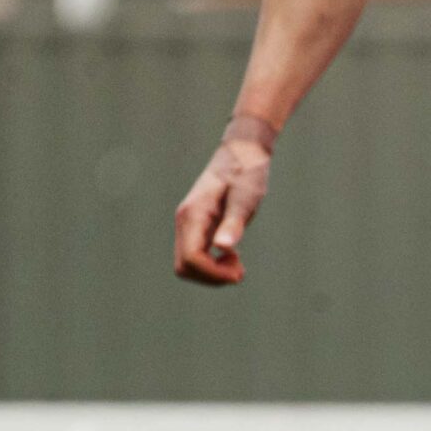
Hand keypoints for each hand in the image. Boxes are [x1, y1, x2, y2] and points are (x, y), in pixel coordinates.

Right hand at [173, 134, 274, 284]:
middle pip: (184, 267)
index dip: (214, 273)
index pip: (191, 259)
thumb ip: (234, 223)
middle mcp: (185, 222)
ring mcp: (188, 225)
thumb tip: (224, 247)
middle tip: (240, 269)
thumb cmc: (246, 174)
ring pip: (187, 265)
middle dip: (212, 277)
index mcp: (194, 215)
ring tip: (238, 263)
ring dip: (212, 273)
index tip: (240, 270)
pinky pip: (195, 256)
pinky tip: (232, 255)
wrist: (241, 154)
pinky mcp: (196, 227)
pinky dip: (212, 265)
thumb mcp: (246, 199)